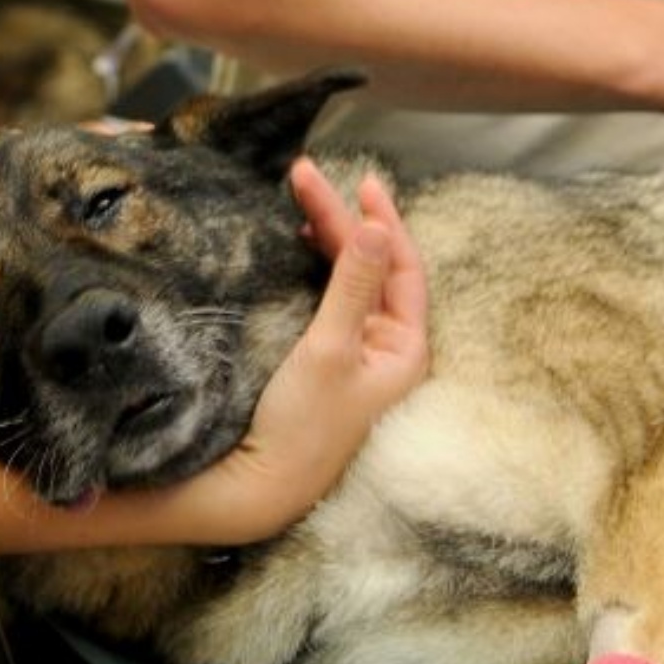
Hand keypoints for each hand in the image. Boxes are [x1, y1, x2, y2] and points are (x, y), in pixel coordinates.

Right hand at [192, 157, 428, 543]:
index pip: (403, 267)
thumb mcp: (329, 348)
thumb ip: (351, 284)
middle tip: (306, 175)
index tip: (360, 182)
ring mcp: (357, 355)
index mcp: (405, 350)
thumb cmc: (302, 427)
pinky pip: (331, 298)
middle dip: (341, 220)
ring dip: (329, 238)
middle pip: (371, 267)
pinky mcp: (326, 362)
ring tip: (302, 199)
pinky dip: (317, 267)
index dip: (383, 221)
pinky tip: (300, 245)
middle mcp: (387, 349)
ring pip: (349, 279)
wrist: (258, 488)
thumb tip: (375, 227)